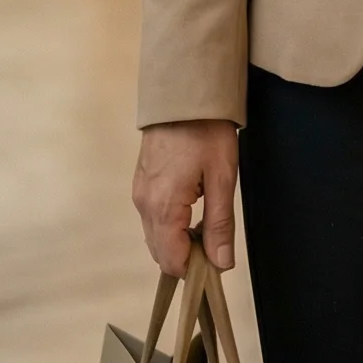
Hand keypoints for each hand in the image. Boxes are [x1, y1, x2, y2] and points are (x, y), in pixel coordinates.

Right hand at [132, 119, 238, 275]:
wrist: (183, 93)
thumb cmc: (206, 131)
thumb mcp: (223, 177)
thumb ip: (220, 224)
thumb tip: (221, 264)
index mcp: (162, 207)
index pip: (172, 261)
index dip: (195, 270)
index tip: (218, 262)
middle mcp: (144, 205)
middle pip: (161, 252)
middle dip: (187, 257)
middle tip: (216, 243)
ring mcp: (139, 193)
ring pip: (155, 236)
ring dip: (179, 241)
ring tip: (208, 225)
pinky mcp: (141, 183)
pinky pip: (153, 218)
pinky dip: (170, 225)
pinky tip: (193, 211)